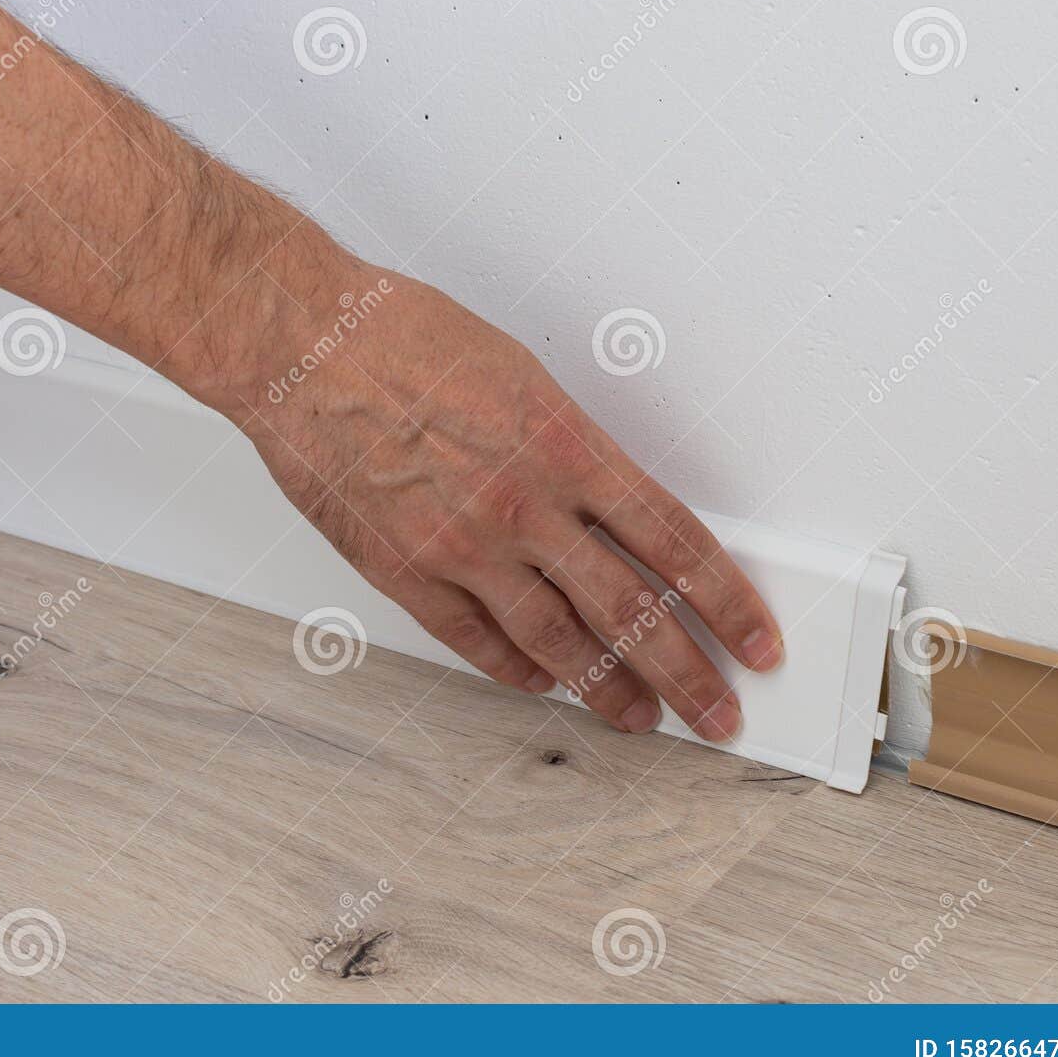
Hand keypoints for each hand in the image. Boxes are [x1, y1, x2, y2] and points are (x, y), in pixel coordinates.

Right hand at [216, 246, 782, 741]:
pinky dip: (517, 670)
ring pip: (559, 642)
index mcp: (564, 445)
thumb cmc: (402, 338)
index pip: (674, 540)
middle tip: (720, 712)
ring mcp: (463, 547)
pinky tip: (543, 684)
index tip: (755, 637)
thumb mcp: (522, 375)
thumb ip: (572, 448)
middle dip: (688, 671)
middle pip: (631, 610)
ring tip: (642, 718)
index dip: (726, 598)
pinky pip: (476, 641)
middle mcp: (524, 506)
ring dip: (609, 689)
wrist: (302, 347)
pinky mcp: (405, 572)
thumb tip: (614, 507)